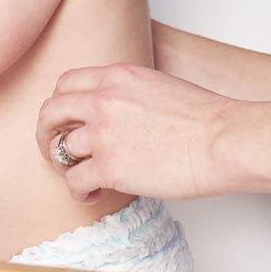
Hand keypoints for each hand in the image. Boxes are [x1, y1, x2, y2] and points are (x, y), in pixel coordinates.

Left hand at [35, 63, 240, 201]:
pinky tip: (91, 195)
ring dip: (63, 165)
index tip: (65, 120)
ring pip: (59, 148)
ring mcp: (103, 134)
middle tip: (53, 148)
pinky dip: (77, 191)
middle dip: (46, 132)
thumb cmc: (205, 118)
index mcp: (116, 76)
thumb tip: (117, 111)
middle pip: (51, 112)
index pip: (66, 83)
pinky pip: (74, 180)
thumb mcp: (157, 85)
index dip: (60, 104)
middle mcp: (103, 100)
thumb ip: (127, 92)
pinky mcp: (110, 167)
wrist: (223, 140)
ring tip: (78, 177)